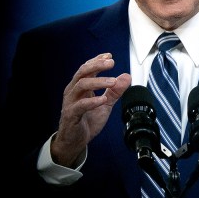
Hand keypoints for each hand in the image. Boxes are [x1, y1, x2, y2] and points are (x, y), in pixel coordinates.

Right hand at [51, 53, 131, 167]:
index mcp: (80, 87)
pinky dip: (92, 101)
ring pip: (81, 85)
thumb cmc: (87, 121)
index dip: (97, 60)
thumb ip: (115, 91)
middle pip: (82, 72)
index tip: (109, 56)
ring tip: (113, 82)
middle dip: (97, 65)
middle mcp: (73, 91)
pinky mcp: (71, 114)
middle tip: (111, 63)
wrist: (76, 141)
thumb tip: (127, 77)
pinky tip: (103, 99)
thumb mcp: (105, 105)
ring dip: (98, 81)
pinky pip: (80, 105)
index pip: (87, 68)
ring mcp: (71, 102)